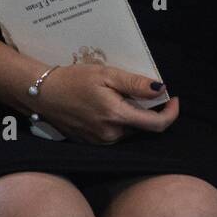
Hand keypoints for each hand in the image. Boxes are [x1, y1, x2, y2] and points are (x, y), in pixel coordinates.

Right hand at [36, 64, 176, 143]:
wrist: (43, 94)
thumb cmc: (74, 80)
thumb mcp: (107, 74)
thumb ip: (135, 84)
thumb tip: (161, 89)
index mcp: (117, 117)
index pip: (157, 125)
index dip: (171, 113)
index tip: (173, 99)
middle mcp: (111, 135)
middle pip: (144, 127)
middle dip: (149, 110)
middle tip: (141, 90)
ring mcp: (101, 141)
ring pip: (130, 130)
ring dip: (134, 115)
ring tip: (119, 95)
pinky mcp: (93, 142)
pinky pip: (117, 133)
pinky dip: (121, 120)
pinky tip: (108, 105)